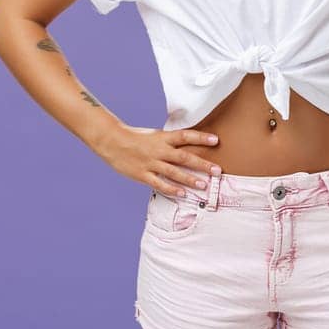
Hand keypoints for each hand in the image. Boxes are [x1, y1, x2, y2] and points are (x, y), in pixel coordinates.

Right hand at [95, 124, 222, 196]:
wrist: (111, 141)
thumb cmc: (136, 137)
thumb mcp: (156, 135)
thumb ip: (172, 142)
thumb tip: (192, 145)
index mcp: (162, 138)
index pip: (185, 136)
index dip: (200, 138)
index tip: (216, 140)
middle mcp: (158, 150)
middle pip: (183, 157)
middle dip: (202, 164)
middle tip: (217, 170)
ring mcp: (150, 163)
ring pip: (173, 172)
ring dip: (189, 179)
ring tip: (204, 185)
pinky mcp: (142, 175)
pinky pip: (158, 183)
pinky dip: (171, 189)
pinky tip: (183, 194)